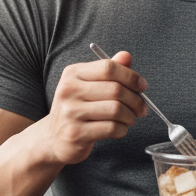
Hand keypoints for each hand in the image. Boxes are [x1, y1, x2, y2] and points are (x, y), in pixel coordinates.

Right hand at [43, 51, 148, 165]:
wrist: (53, 138)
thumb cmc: (77, 109)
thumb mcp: (88, 85)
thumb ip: (107, 70)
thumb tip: (126, 56)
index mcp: (73, 73)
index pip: (108, 67)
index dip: (131, 76)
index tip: (142, 86)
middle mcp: (69, 90)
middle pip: (116, 90)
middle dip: (136, 100)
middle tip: (142, 108)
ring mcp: (71, 113)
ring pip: (116, 110)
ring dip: (130, 116)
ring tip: (130, 119)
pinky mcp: (76, 133)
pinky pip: (111, 128)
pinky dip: (122, 130)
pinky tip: (119, 129)